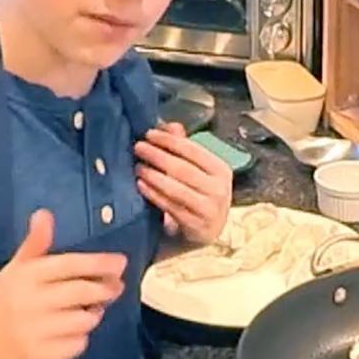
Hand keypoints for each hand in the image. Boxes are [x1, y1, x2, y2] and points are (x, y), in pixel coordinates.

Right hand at [0, 210, 127, 358]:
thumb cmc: (1, 304)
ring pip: (85, 320)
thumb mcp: (14, 271)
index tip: (121, 262)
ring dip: (93, 314)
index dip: (99, 263)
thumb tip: (44, 214)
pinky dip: (80, 338)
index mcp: (25, 277)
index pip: (70, 265)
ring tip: (87, 310)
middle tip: (116, 286)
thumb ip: (34, 246)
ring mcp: (36, 332)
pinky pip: (78, 344)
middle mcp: (31, 302)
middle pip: (83, 292)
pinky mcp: (42, 357)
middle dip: (106, 288)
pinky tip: (69, 333)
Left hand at [134, 122, 231, 244]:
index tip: (149, 134)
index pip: (193, 150)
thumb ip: (183, 147)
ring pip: (176, 188)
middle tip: (138, 148)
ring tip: (137, 166)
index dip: (169, 140)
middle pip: (183, 168)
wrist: (203, 233)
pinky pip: (171, 206)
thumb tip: (169, 125)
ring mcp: (210, 210)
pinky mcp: (197, 227)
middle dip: (157, 156)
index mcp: (221, 170)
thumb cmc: (196, 195)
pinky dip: (154, 195)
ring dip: (153, 175)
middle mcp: (220, 189)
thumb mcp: (195, 171)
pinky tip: (141, 185)